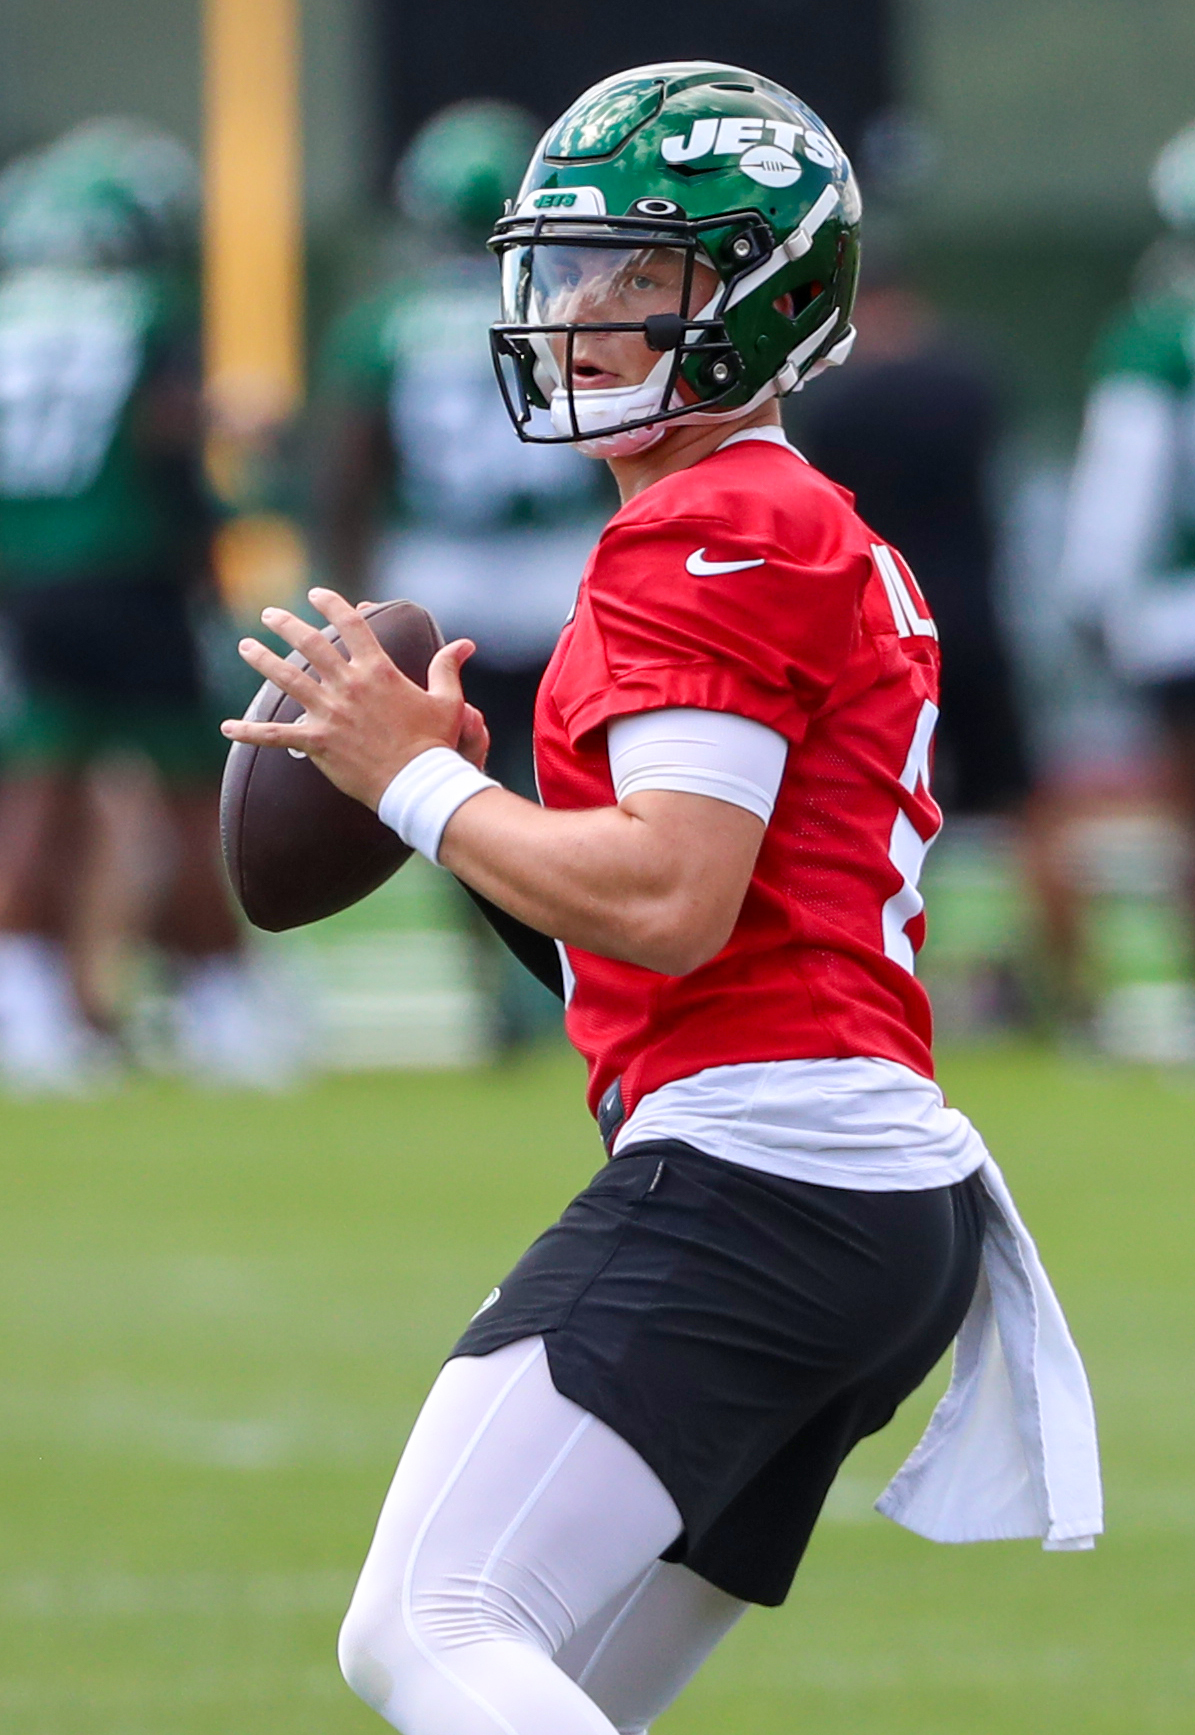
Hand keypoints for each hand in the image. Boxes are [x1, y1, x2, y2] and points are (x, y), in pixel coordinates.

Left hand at [220, 586, 477, 809]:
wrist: (418, 782)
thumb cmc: (435, 743)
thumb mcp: (448, 701)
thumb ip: (447, 668)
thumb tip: (465, 644)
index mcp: (377, 671)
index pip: (351, 625)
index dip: (332, 605)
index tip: (316, 594)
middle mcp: (349, 685)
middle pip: (311, 644)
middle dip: (286, 625)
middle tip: (270, 615)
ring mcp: (330, 713)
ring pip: (287, 678)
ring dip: (263, 660)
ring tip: (245, 646)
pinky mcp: (317, 742)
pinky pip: (275, 735)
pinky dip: (249, 731)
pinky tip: (227, 727)